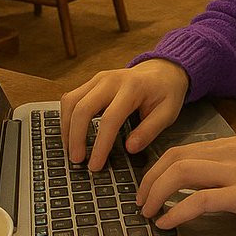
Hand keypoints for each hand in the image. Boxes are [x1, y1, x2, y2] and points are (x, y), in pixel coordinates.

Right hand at [60, 59, 188, 168]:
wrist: (163, 70)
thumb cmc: (166, 92)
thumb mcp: (168, 112)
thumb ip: (150, 130)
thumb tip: (130, 148)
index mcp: (132, 87)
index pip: (110, 119)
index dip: (100, 145)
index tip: (95, 165)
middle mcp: (111, 80)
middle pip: (83, 108)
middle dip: (76, 137)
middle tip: (77, 160)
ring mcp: (99, 78)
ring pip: (71, 101)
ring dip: (67, 128)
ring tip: (71, 150)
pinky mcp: (92, 82)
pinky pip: (71, 98)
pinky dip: (66, 117)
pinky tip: (72, 134)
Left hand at [136, 136, 235, 229]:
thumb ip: (232, 168)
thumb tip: (203, 184)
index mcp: (233, 145)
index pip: (183, 149)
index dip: (158, 169)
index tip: (148, 187)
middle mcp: (232, 153)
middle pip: (175, 158)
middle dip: (149, 180)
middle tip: (140, 202)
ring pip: (181, 173)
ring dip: (156, 194)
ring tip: (149, 214)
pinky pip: (201, 200)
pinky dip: (178, 211)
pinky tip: (169, 223)